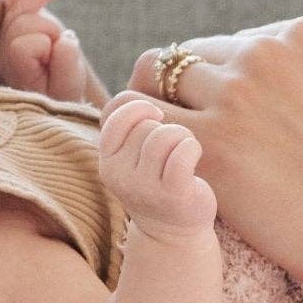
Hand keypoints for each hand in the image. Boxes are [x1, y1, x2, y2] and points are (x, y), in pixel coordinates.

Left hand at [0, 0, 92, 100]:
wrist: (57, 98)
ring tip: (56, 39)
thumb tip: (65, 38)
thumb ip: (66, 66)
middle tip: (56, 56)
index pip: (26, 43)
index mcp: (13, 66)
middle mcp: (4, 48)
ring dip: (46, 15)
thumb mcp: (68, 91)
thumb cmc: (62, 99)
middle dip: (49, 33)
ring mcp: (9, 35)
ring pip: (25, 6)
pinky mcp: (18, 23)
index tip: (56, 67)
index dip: (47, 49)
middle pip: (24, 21)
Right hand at [98, 95, 216, 238]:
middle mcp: (117, 173)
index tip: (157, 118)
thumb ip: (132, 117)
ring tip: (186, 153)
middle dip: (168, 125)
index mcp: (107, 156)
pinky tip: (195, 160)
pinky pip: (183, 151)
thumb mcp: (136, 151)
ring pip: (165, 133)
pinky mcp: (172, 195)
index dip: (142, 106)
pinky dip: (193, 148)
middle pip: (146, 121)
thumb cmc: (160, 178)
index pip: (118, 108)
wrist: (176, 232)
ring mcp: (142, 186)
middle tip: (175, 147)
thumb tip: (149, 69)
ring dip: (183, 137)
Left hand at [103, 16, 302, 297]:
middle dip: (186, 99)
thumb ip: (285, 77)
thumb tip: (219, 80)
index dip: (221, 89)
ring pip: (153, 81)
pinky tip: (160, 172)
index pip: (227, 45)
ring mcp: (238, 94)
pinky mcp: (211, 143)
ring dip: (161, 120)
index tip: (240, 131)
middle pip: (185, 58)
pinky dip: (139, 143)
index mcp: (302, 32)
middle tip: (200, 149)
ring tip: (180, 162)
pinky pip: (137, 123)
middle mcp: (266, 51)